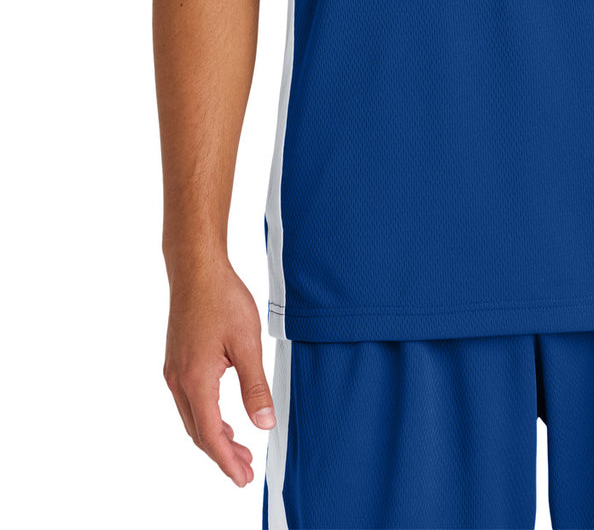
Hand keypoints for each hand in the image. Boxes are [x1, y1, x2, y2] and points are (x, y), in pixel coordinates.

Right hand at [162, 257, 276, 487]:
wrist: (195, 268)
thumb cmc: (222, 299)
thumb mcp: (247, 343)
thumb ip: (255, 387)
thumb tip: (264, 425)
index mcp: (197, 380)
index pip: (211, 435)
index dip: (227, 461)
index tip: (243, 478)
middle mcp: (179, 381)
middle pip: (199, 432)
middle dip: (222, 455)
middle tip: (246, 471)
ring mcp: (174, 371)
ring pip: (192, 418)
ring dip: (214, 437)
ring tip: (239, 450)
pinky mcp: (176, 361)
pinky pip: (189, 402)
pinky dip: (206, 418)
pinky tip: (223, 419)